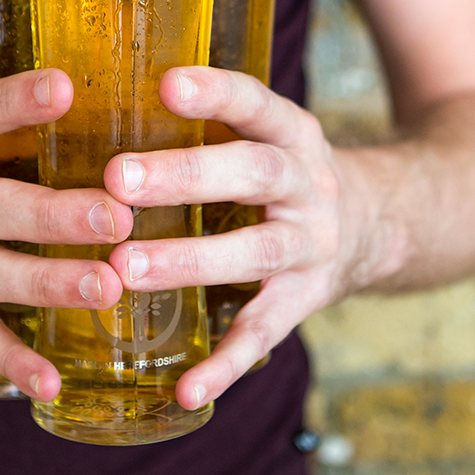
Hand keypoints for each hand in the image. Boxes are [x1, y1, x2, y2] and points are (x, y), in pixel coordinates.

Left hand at [102, 66, 363, 410]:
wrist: (376, 223)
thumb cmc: (284, 172)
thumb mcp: (266, 133)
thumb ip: (209, 123)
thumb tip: (99, 99)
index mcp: (292, 132)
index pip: (256, 103)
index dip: (215, 93)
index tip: (166, 84)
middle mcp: (308, 183)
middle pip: (254, 173)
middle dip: (185, 176)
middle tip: (117, 180)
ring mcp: (311, 244)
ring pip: (256, 252)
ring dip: (191, 260)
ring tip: (127, 267)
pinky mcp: (306, 299)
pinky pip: (265, 332)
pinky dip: (226, 364)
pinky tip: (186, 389)